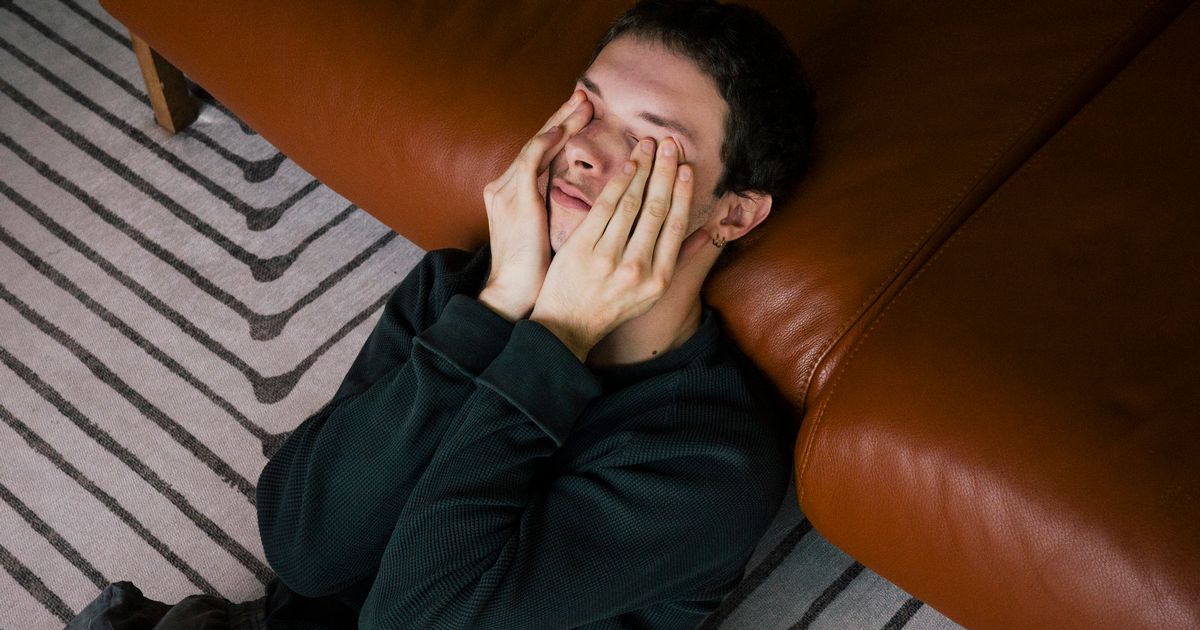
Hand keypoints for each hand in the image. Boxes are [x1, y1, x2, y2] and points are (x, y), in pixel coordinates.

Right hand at [478, 91, 593, 321]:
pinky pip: (530, 162)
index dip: (563, 132)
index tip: (585, 115)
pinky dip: (546, 144)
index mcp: (514, 195)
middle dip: (563, 118)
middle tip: (586, 96)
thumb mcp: (554, 234)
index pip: (541, 154)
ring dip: (561, 122)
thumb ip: (566, 211)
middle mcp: (505, 187)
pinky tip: (563, 130)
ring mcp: (506, 192)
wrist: (514, 296)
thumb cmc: (540, 273)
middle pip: (538, 142)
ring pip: (536, 145)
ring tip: (583, 103)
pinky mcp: (514, 202)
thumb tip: (600, 202)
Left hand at [530, 136, 693, 360]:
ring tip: (649, 146)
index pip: (676, 227)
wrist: (567, 327)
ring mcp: (608, 259)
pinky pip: (603, 210)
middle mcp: (637, 269)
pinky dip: (617, 184)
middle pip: (657, 210)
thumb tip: (706, 234)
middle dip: (665, 173)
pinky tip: (627, 166)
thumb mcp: (651, 294)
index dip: (683, 194)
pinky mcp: (581, 250)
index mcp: (659, 279)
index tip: (687, 168)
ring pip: (631, 205)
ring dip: (642, 171)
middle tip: (671, 144)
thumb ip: (678, 261)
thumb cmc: (611, 307)